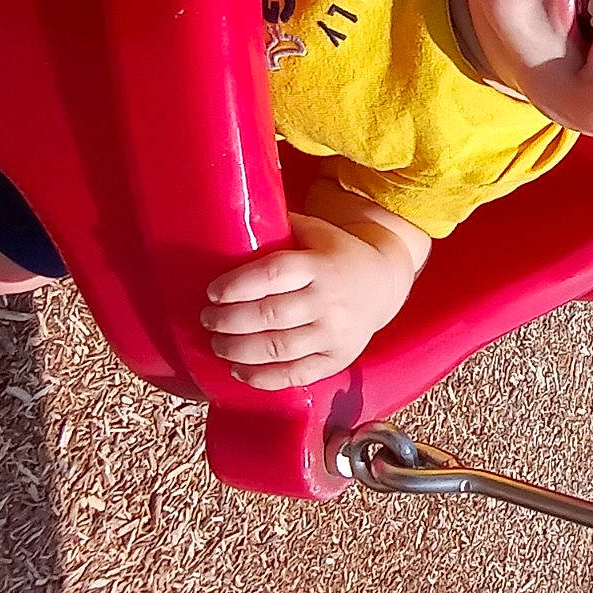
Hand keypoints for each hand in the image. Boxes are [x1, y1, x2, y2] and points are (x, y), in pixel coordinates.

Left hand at [201, 211, 417, 388]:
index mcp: (321, 265)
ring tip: (217, 344)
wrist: (385, 284)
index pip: (274, 274)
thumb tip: (235, 214)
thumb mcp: (318, 232)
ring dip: (239, 350)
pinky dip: (264, 377)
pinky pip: (297, 375)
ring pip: (279, 348)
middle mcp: (330, 301)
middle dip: (229, 320)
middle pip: (270, 315)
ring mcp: (335, 334)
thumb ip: (281, 227)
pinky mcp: (338, 359)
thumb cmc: (339, 255)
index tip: (212, 292)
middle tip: (207, 319)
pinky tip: (240, 371)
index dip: (238, 285)